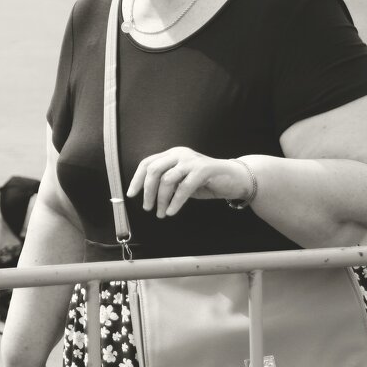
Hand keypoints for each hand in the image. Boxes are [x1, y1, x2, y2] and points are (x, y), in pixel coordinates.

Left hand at [127, 147, 252, 217]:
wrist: (234, 178)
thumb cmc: (205, 181)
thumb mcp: (181, 180)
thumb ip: (166, 182)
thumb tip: (147, 194)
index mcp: (172, 154)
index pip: (147, 163)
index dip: (137, 179)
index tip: (131, 194)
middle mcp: (179, 154)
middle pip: (154, 170)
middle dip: (147, 191)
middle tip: (147, 207)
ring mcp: (191, 161)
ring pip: (167, 180)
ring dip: (161, 199)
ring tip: (161, 213)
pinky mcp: (203, 170)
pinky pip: (184, 188)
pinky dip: (175, 202)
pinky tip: (172, 211)